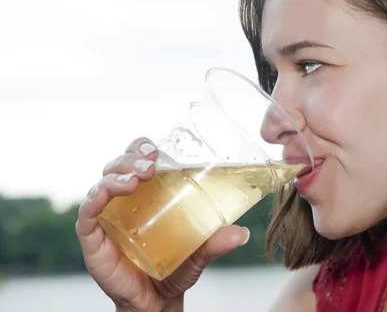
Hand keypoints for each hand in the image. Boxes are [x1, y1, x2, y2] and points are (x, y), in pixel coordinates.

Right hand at [75, 137, 249, 311]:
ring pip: (103, 183)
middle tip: (150, 166)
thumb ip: (215, 243)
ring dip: (117, 175)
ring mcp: (106, 216)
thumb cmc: (174, 268)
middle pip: (119, 165)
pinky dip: (93, 199)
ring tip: (135, 180)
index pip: (139, 159)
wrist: (155, 302)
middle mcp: (123, 200)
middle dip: (132, 159)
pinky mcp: (92, 237)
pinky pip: (87, 213)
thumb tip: (241, 234)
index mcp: (147, 194)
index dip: (142, 148)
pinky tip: (104, 194)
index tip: (156, 150)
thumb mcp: (198, 253)